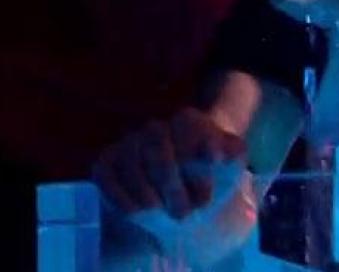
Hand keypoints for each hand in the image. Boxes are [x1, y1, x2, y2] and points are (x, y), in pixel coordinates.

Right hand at [93, 109, 247, 219]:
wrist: (183, 194)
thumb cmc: (209, 178)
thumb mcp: (230, 166)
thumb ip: (232, 153)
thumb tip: (216, 150)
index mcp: (187, 122)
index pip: (186, 128)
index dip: (195, 156)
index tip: (206, 183)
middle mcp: (155, 129)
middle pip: (158, 153)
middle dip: (172, 188)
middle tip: (184, 214)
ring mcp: (128, 144)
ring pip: (132, 168)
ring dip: (150, 199)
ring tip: (166, 216)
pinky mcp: (106, 163)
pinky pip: (107, 179)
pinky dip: (123, 200)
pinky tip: (140, 215)